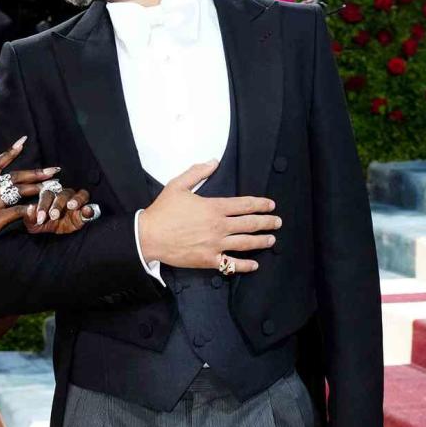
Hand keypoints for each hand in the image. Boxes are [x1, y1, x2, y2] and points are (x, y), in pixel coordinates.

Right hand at [0, 138, 60, 259]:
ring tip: (51, 188)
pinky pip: (16, 211)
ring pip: (18, 191)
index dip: (9, 152)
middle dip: (36, 172)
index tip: (23, 141)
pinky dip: (28, 210)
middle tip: (53, 170)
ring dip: (36, 188)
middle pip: (15, 176)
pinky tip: (39, 209)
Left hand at [23, 180, 97, 233]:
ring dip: (76, 200)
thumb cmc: (44, 224)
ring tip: (71, 206)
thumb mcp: (34, 224)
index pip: (46, 195)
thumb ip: (30, 217)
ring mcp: (77, 201)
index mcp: (50, 196)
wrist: (55, 235)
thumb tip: (29, 209)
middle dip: (57, 205)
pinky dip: (89, 209)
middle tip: (53, 215)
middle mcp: (65, 195)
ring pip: (79, 195)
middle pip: (63, 194)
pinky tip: (87, 211)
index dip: (43, 206)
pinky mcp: (86, 211)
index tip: (40, 218)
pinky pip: (91, 207)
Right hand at [137, 160, 279, 271]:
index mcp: (214, 207)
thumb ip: (197, 172)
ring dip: (261, 241)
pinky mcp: (208, 260)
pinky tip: (254, 264)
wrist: (148, 236)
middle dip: (267, 222)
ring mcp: (215, 244)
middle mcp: (219, 226)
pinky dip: (244, 265)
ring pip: (245, 243)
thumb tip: (213, 162)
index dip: (260, 204)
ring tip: (271, 240)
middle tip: (277, 222)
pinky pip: (231, 264)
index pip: (244, 205)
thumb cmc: (162, 211)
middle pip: (250, 223)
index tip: (270, 205)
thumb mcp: (178, 185)